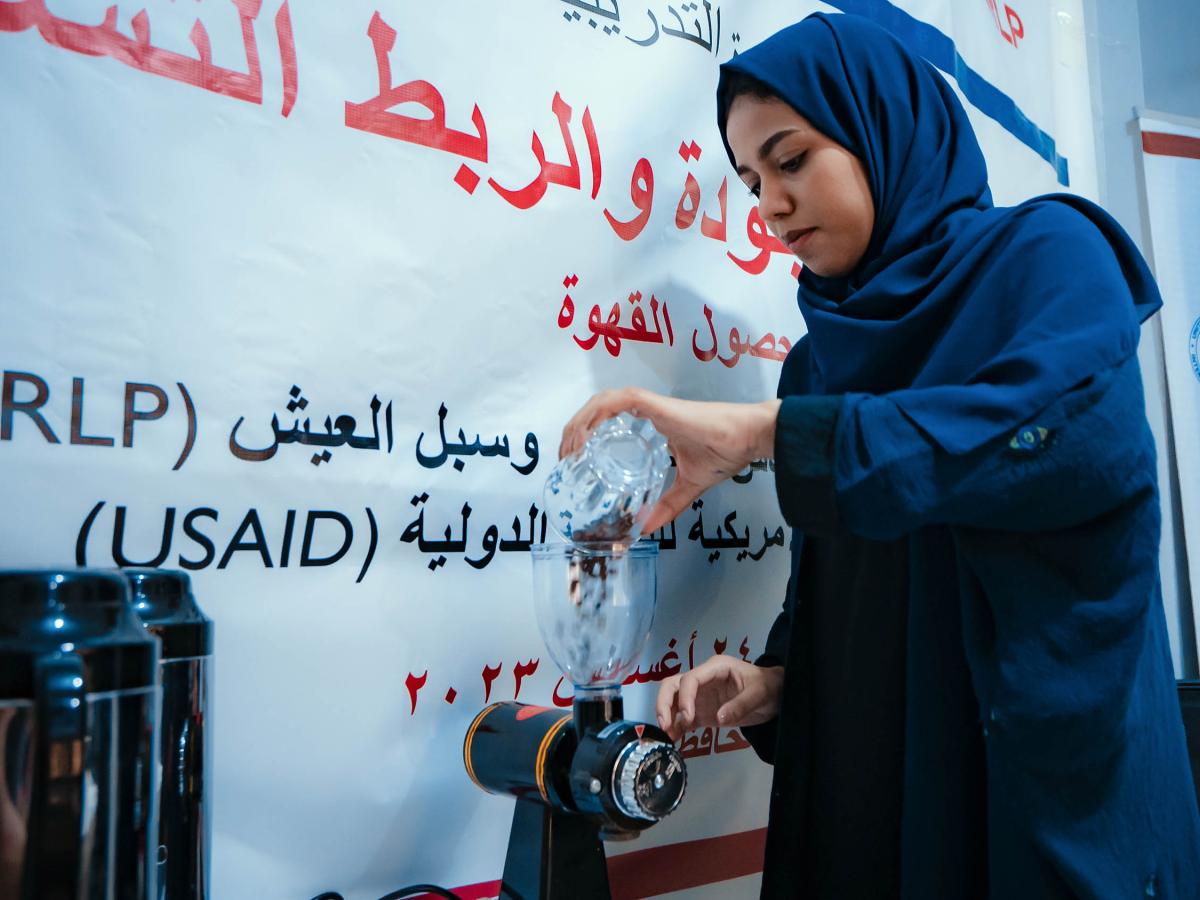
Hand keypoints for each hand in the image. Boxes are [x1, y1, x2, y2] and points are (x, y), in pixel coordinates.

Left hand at [558, 387, 780, 532]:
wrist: (748, 439)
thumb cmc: (726, 452)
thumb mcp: (687, 488)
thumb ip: (665, 507)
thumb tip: (641, 530)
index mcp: (652, 425)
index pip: (608, 421)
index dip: (585, 436)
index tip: (574, 460)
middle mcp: (647, 413)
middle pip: (597, 411)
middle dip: (574, 430)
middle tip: (565, 458)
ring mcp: (651, 407)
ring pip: (601, 401)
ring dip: (579, 422)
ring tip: (570, 448)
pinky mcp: (656, 405)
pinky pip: (618, 401)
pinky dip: (597, 415)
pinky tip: (586, 436)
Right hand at [655, 655, 783, 741]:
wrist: (775, 697)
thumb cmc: (768, 687)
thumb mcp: (759, 694)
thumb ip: (740, 705)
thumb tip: (719, 718)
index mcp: (715, 668)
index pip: (691, 678)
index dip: (685, 696)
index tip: (687, 716)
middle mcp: (703, 680)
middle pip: (673, 685)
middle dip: (664, 703)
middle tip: (665, 724)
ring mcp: (700, 697)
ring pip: (673, 701)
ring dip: (667, 716)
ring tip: (666, 736)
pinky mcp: (702, 713)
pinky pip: (684, 719)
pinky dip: (676, 728)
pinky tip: (672, 740)